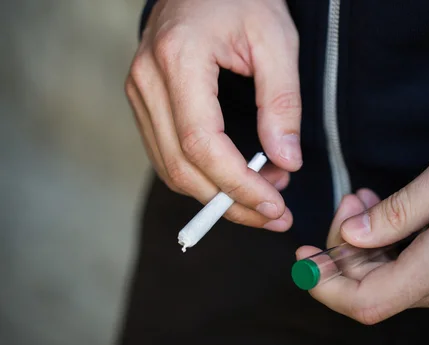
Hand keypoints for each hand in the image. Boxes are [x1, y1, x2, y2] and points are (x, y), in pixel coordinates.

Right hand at [125, 0, 300, 230]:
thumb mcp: (276, 41)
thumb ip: (281, 102)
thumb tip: (286, 162)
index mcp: (178, 59)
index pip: (201, 144)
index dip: (238, 185)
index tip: (275, 206)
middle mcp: (147, 80)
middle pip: (181, 167)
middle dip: (231, 203)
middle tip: (275, 215)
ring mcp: (139, 93)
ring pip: (171, 168)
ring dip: (219, 195)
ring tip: (266, 196)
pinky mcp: (145, 102)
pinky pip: (168, 155)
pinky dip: (203, 177)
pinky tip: (238, 180)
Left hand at [297, 130, 428, 324]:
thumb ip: (397, 210)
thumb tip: (351, 236)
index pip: (367, 301)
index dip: (326, 286)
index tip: (304, 258)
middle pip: (377, 293)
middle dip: (347, 253)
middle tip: (350, 204)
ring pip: (398, 286)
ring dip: (372, 252)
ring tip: (371, 204)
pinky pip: (423, 282)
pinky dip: (397, 256)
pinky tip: (397, 221)